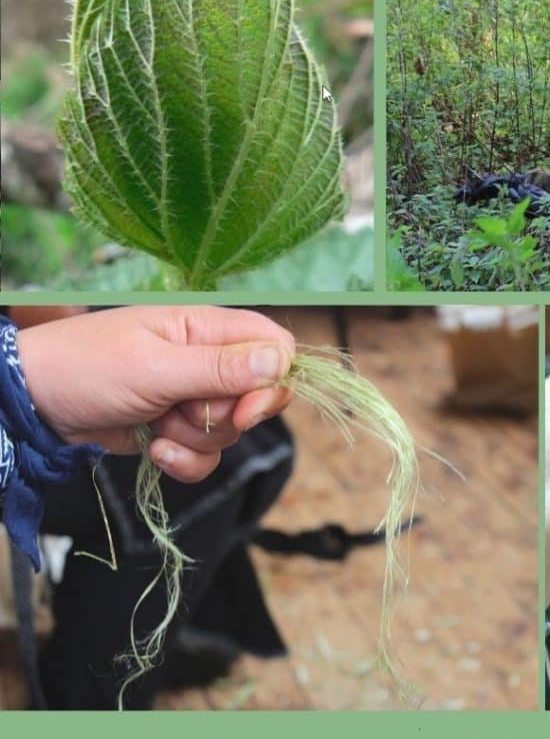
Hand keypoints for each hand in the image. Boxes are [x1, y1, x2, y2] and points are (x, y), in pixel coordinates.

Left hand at [17, 307, 294, 482]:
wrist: (30, 406)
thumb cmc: (86, 368)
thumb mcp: (154, 368)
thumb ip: (220, 368)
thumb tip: (280, 361)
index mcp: (207, 327)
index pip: (274, 345)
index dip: (273, 380)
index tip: (246, 410)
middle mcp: (207, 359)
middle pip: (258, 395)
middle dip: (227, 417)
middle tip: (189, 414)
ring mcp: (192, 395)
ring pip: (231, 429)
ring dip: (197, 439)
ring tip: (157, 425)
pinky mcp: (176, 428)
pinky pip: (207, 453)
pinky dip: (185, 460)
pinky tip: (155, 449)